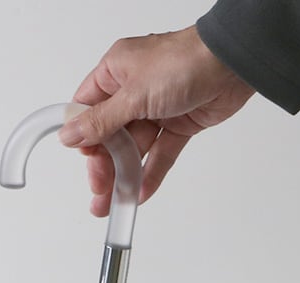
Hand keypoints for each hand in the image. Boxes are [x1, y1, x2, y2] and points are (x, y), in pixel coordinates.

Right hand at [58, 26, 254, 215]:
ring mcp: (157, 108)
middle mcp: (134, 90)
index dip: (84, 137)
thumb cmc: (183, 62)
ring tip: (115, 203)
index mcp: (116, 72)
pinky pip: (160, 154)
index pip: (89, 109)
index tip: (83, 161)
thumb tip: (69, 133)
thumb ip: (101, 121)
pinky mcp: (180, 124)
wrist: (231, 64)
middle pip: (112, 135)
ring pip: (136, 148)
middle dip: (104, 165)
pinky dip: (151, 173)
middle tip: (99, 191)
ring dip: (125, 176)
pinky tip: (140, 193)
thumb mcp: (132, 95)